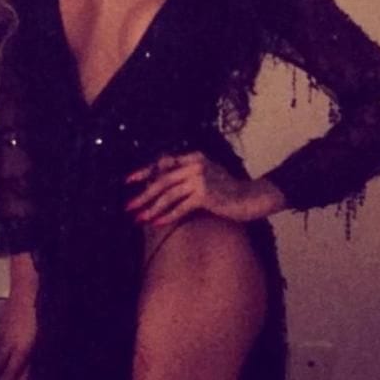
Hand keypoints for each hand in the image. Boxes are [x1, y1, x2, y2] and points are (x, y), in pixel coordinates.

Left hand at [125, 152, 285, 226]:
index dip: (144, 171)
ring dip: (152, 208)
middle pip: (162, 180)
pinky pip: (181, 207)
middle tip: (129, 207)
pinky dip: (168, 216)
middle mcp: (196, 165)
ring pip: (168, 195)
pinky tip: (157, 223)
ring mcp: (201, 179)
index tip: (128, 181)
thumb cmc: (228, 190)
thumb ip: (187, 176)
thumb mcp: (208, 175)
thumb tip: (160, 184)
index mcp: (194, 157)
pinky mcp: (206, 195)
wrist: (251, 197)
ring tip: (140, 218)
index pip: (163, 163)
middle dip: (143, 195)